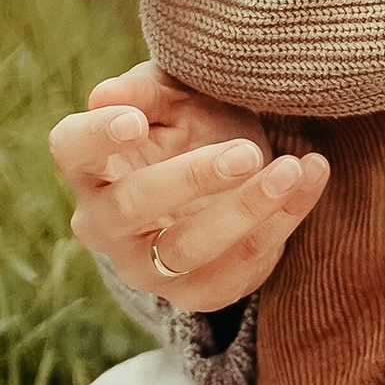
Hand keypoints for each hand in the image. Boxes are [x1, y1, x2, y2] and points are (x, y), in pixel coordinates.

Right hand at [49, 61, 327, 313]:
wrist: (228, 179)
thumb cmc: (188, 126)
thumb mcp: (173, 96)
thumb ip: (145, 91)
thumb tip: (106, 95)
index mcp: (90, 166)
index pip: (71, 150)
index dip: (97, 136)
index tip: (136, 122)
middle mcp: (105, 224)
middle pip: (132, 205)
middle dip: (191, 178)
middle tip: (245, 152)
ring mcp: (147, 267)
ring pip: (188, 248)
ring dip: (245, 209)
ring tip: (291, 170)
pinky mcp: (197, 293)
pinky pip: (240, 267)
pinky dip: (283, 222)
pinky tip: (312, 176)